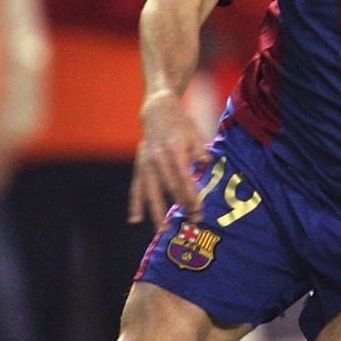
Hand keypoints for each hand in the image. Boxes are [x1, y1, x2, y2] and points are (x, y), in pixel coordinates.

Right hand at [128, 93, 203, 227]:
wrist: (157, 110)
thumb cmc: (181, 123)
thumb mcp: (195, 133)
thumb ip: (200, 150)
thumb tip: (205, 163)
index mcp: (174, 150)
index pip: (183, 178)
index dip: (191, 195)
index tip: (199, 210)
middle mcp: (158, 158)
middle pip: (170, 187)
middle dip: (181, 205)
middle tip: (192, 221)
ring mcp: (146, 164)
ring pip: (150, 192)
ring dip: (156, 211)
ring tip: (161, 229)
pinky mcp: (139, 167)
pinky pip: (137, 188)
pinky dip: (135, 204)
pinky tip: (135, 220)